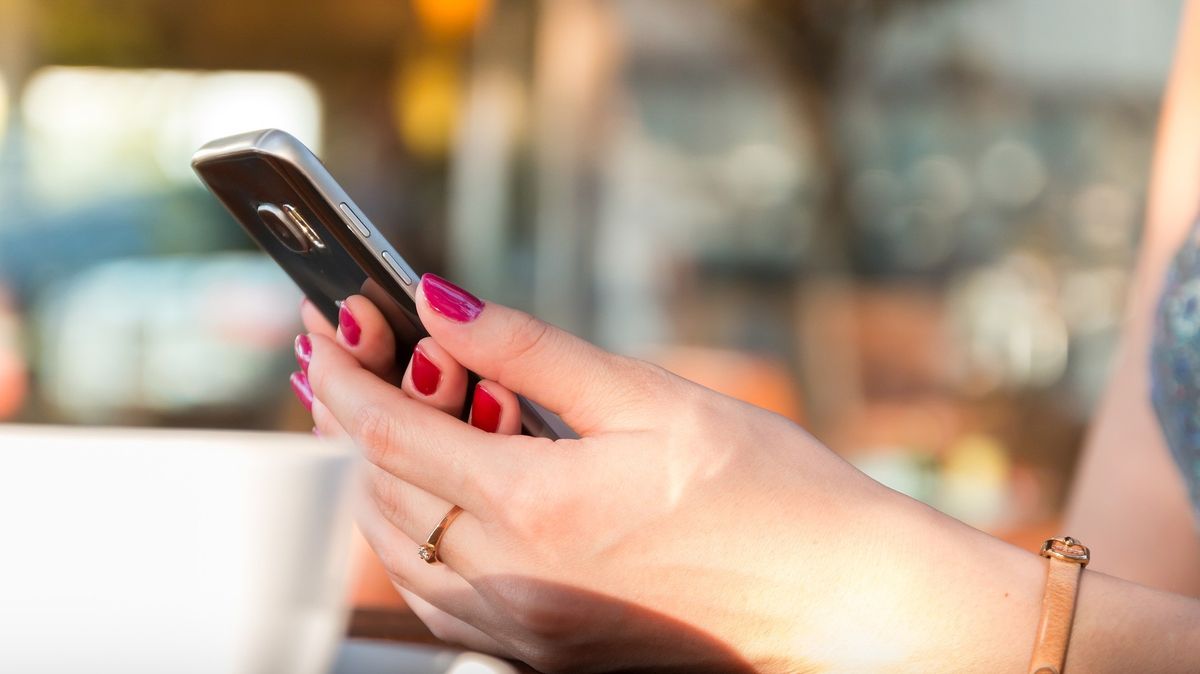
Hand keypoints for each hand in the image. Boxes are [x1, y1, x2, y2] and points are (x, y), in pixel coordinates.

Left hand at [297, 275, 1045, 672]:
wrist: (839, 602)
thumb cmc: (770, 495)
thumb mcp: (651, 398)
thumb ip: (531, 350)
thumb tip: (438, 302)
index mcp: (538, 507)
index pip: (390, 432)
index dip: (343, 373)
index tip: (317, 325)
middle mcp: (515, 581)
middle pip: (376, 493)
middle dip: (339, 420)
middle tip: (333, 360)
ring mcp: (526, 628)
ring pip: (396, 552)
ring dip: (368, 478)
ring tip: (370, 416)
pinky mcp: (547, 651)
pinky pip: (441, 596)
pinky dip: (413, 536)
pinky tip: (430, 496)